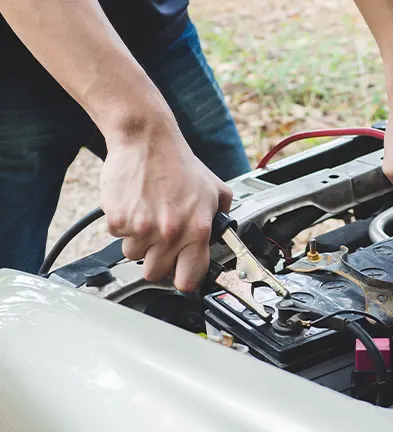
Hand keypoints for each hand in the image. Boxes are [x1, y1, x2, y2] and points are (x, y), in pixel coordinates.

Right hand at [99, 116, 232, 291]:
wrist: (147, 141)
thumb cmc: (180, 164)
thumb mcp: (215, 190)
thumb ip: (223, 217)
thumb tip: (226, 237)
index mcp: (197, 230)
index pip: (188, 280)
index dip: (183, 279)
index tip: (180, 274)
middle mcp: (170, 233)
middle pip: (155, 273)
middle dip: (157, 260)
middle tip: (160, 239)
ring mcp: (142, 228)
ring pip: (133, 256)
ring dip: (139, 242)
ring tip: (148, 216)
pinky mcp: (118, 219)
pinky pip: (117, 237)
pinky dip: (123, 225)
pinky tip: (134, 206)